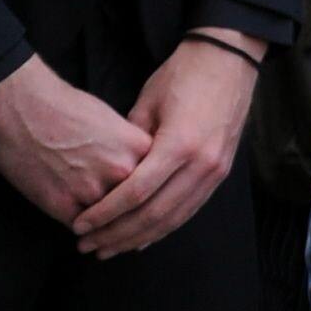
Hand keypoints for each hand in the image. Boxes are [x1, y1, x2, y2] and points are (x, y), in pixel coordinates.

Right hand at [0, 59, 152, 227]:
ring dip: (106, 230)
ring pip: (110, 224)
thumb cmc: (65, 107)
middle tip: (130, 234)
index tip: (150, 210)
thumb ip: (132, 152)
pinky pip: (81, 228)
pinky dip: (81, 229)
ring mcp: (93, 189)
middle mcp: (123, 171)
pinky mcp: (63, 203)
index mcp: (140, 149)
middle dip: (133, 223)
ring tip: (102, 235)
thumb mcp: (114, 123)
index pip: (158, 186)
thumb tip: (142, 175)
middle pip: (137, 209)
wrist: (22, 103)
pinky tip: (79, 226)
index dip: (154, 201)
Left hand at [68, 41, 258, 258]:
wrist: (229, 61)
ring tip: (111, 249)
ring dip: (140, 238)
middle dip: (118, 234)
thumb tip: (111, 172)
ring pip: (174, 219)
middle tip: (90, 246)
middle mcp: (201, 165)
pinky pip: (189, 210)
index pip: (136, 193)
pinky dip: (164, 228)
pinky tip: (143, 239)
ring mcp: (215, 171)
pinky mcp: (221, 173)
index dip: (105, 214)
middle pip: (154, 214)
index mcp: (179, 145)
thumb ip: (129, 142)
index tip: (80, 225)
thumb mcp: (147, 102)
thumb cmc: (183, 75)